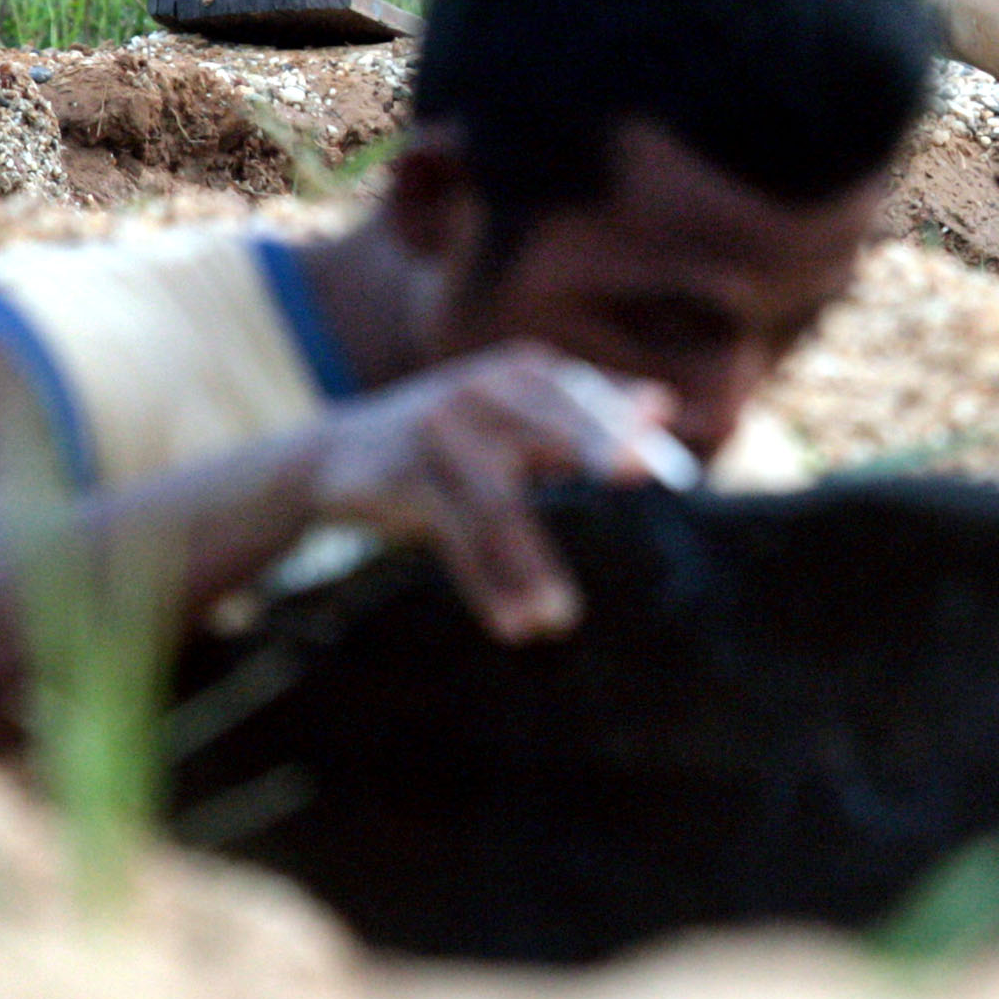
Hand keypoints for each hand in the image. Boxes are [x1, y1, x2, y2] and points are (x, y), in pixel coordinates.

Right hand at [306, 343, 679, 643]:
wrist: (335, 450)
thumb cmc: (451, 435)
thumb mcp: (512, 412)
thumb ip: (584, 411)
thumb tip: (663, 407)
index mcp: (517, 373)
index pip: (578, 396)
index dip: (615, 420)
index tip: (655, 456)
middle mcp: (478, 391)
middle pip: (543, 424)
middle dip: (590, 445)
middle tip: (633, 472)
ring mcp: (434, 433)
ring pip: (496, 500)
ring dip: (530, 564)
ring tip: (560, 619)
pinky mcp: (399, 479)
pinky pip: (453, 537)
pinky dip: (485, 584)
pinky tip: (512, 625)